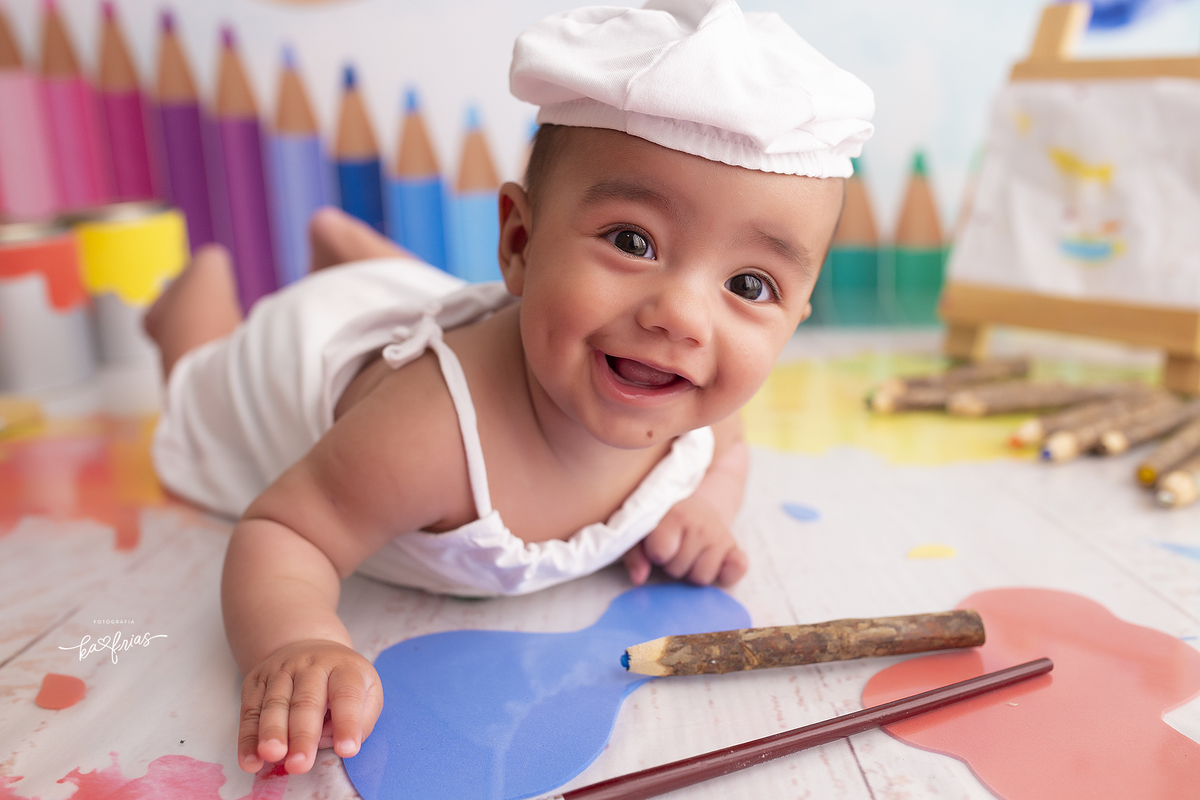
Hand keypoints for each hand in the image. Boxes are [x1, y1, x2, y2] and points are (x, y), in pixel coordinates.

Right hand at [238, 639, 382, 773]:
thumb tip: (337, 743)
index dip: (348, 722)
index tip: (347, 750)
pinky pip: (249, 712)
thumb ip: (362, 719)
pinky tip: (251, 760)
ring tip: (273, 755)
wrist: (308, 649)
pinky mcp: (256, 682)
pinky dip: (248, 739)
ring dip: (272, 733)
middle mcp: (311, 665)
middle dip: (303, 734)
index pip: (347, 694)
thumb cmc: (341, 681)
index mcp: (344, 667)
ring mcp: (280, 671)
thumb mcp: (367, 691)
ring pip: (274, 704)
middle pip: (306, 700)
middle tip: (301, 764)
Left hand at [623, 494, 747, 586]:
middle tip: (674, 549)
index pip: (661, 553)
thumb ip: (634, 554)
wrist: (696, 505)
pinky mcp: (735, 548)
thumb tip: (638, 578)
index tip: (656, 544)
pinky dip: (726, 574)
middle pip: (679, 570)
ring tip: (689, 554)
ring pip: (702, 578)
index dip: (655, 554)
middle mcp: (701, 525)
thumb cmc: (664, 522)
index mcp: (676, 516)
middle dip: (672, 565)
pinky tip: (714, 562)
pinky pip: (737, 570)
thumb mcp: (642, 531)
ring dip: (692, 571)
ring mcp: (720, 536)